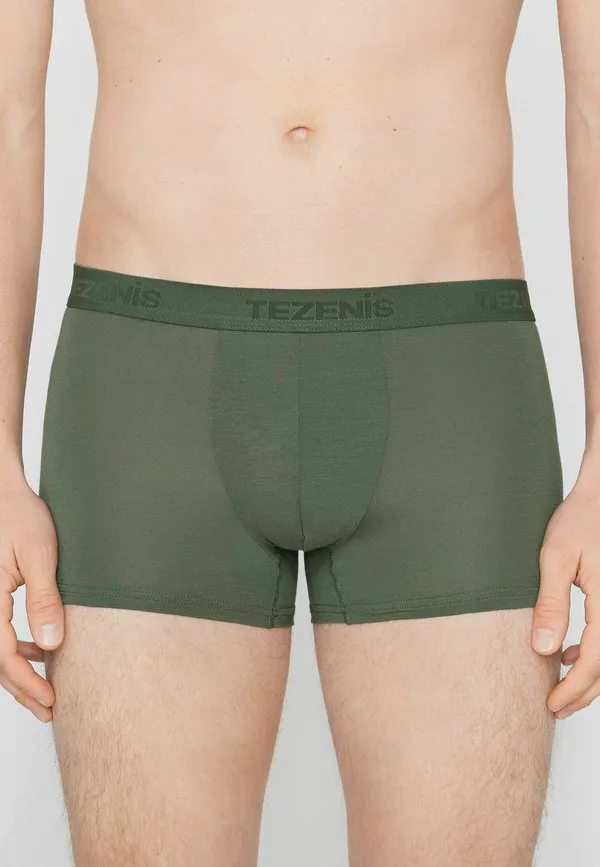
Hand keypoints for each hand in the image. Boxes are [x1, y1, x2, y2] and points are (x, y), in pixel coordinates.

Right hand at [0, 472, 62, 721]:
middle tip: (49, 709)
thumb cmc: (20, 515)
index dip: (27, 683)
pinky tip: (37, 651)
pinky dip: (14, 648)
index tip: (50, 701)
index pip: (3, 656)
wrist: (2, 492)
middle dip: (22, 688)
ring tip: (45, 688)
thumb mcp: (39, 556)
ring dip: (17, 671)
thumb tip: (52, 644)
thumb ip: (45, 600)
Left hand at [532, 473, 599, 718]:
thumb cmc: (579, 520)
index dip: (575, 689)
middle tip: (555, 707)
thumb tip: (544, 649)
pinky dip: (595, 654)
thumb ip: (550, 604)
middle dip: (584, 692)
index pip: (596, 662)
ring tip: (559, 684)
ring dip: (591, 676)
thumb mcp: (554, 557)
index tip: (551, 704)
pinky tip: (571, 653)